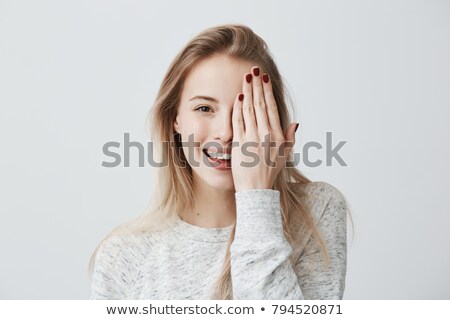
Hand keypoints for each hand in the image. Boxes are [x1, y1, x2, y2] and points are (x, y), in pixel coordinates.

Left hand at [231, 66, 297, 191]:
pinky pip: (238, 121)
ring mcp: (252, 138)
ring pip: (249, 109)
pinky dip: (238, 108)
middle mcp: (266, 134)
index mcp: (278, 135)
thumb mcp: (285, 155)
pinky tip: (238, 97)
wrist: (256, 189)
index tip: (264, 78)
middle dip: (256, 85)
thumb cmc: (270, 173)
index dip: (267, 91)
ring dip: (247, 92)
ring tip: (246, 78)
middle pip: (260, 104)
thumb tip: (295, 122)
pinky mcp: (239, 143)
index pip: (271, 107)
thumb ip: (291, 137)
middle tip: (254, 71)